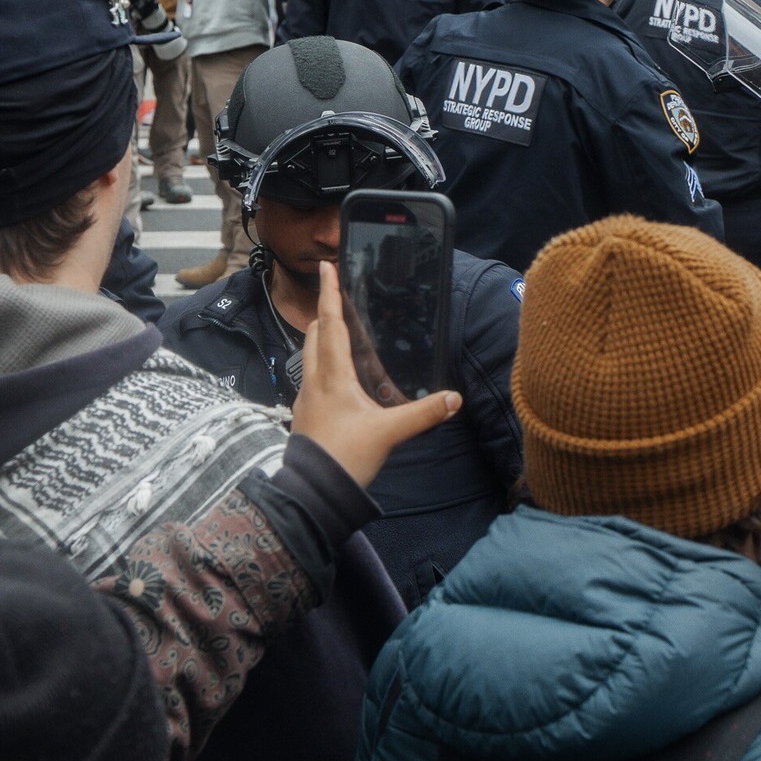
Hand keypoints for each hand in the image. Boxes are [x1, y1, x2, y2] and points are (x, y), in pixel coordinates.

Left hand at [291, 262, 459, 485]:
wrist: (313, 493)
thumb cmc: (345, 458)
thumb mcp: (389, 433)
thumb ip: (423, 414)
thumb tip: (454, 398)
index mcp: (332, 376)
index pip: (330, 325)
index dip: (329, 294)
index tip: (325, 267)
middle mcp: (315, 382)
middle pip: (314, 336)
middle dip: (323, 314)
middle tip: (335, 299)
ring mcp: (307, 400)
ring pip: (309, 357)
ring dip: (321, 339)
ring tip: (337, 332)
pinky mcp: (307, 416)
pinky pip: (313, 379)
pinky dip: (323, 366)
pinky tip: (338, 378)